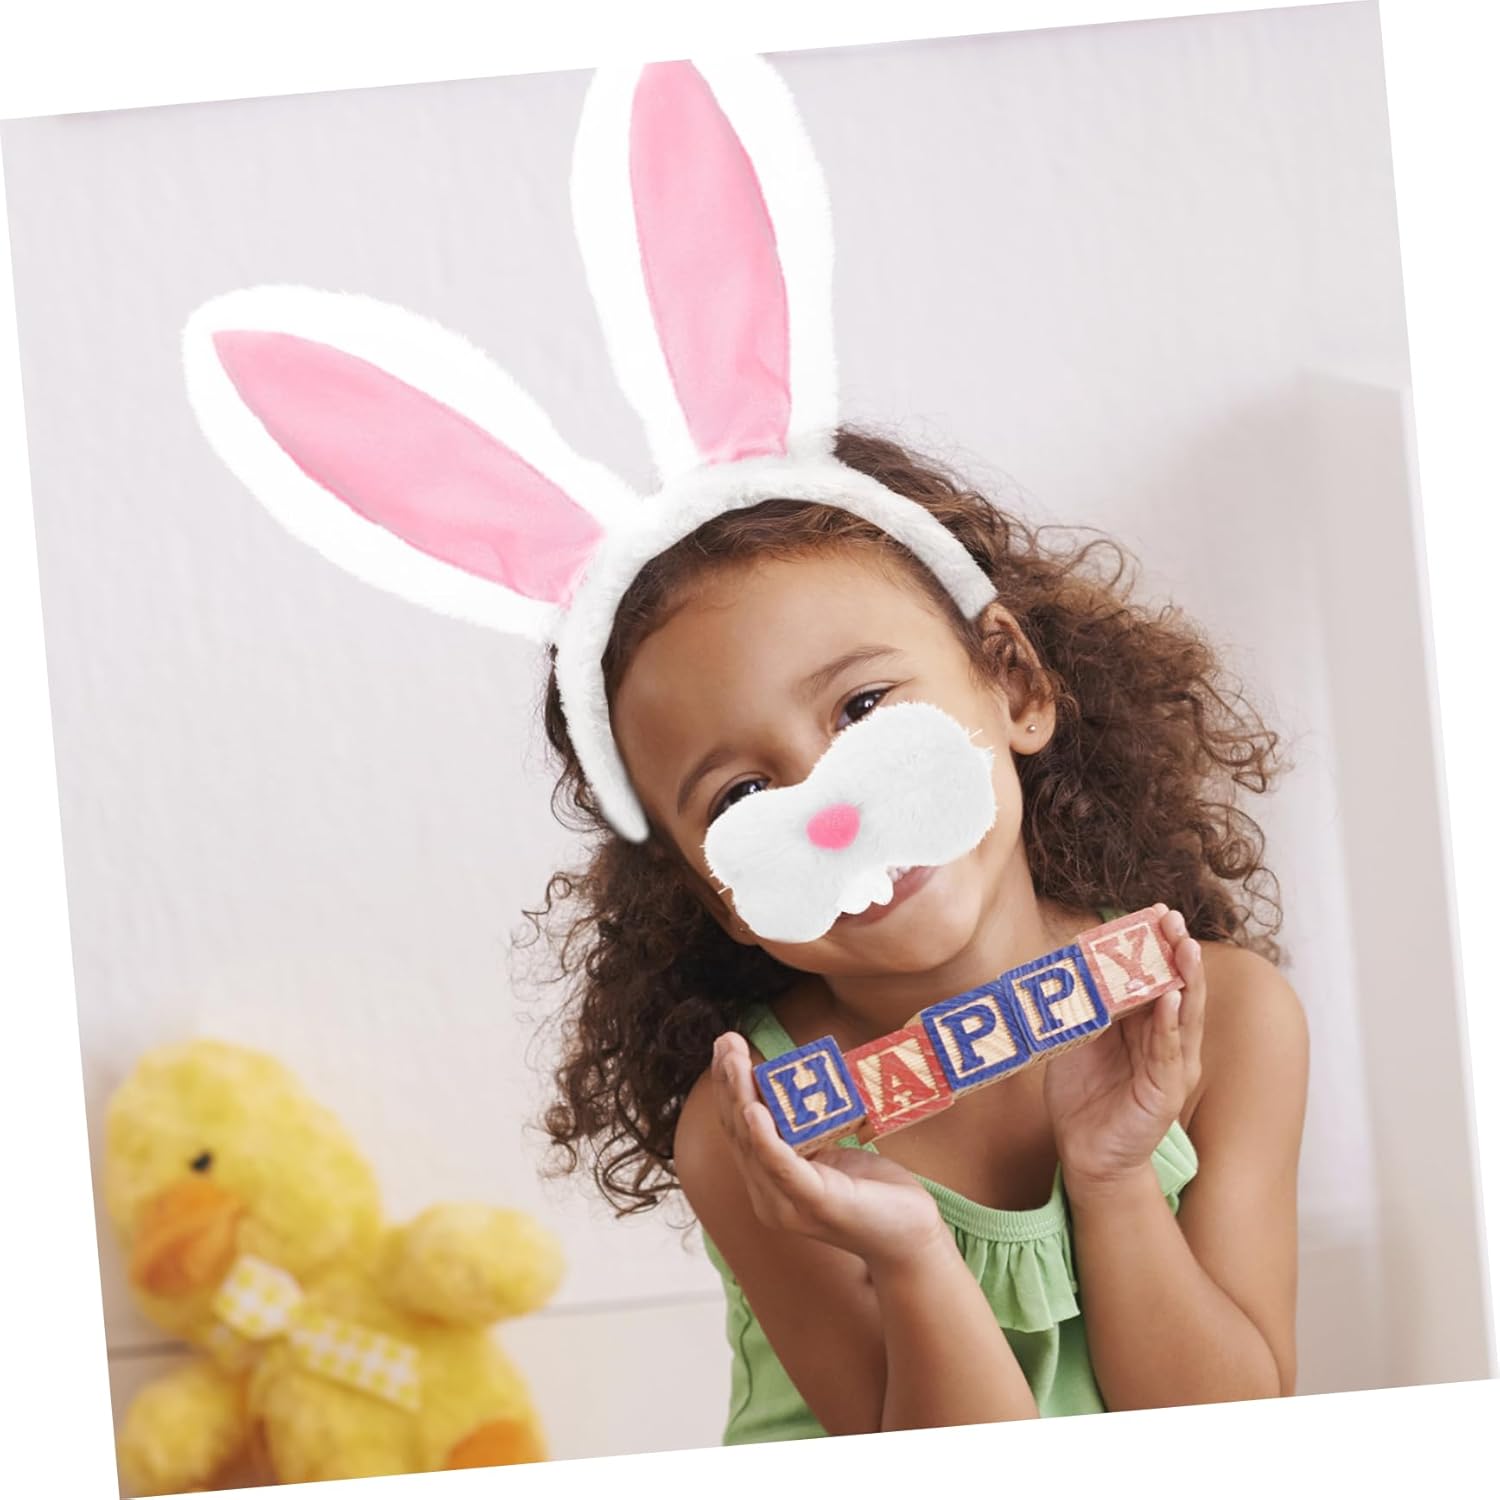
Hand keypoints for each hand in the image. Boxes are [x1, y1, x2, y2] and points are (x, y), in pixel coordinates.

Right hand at [711, 1031, 944, 1270]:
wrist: (910, 1241)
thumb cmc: (874, 1195)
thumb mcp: (832, 1154)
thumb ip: (807, 1132)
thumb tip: (797, 1085)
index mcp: (769, 1182)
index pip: (738, 1129)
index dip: (727, 1087)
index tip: (724, 1047)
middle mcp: (768, 1196)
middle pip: (738, 1132)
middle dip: (728, 1083)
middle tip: (725, 1041)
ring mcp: (788, 1205)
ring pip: (753, 1144)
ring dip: (740, 1098)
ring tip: (735, 1063)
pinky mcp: (815, 1205)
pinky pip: (782, 1167)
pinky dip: (765, 1138)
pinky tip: (755, 1111)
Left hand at [1043, 907, 1204, 1198]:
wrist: (1084, 1150)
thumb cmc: (1082, 1091)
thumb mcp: (1077, 1035)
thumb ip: (1081, 1001)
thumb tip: (1066, 955)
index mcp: (1144, 1022)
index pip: (1155, 974)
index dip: (1155, 944)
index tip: (1155, 909)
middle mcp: (1165, 1039)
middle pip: (1177, 986)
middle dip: (1176, 950)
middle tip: (1174, 918)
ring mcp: (1171, 1065)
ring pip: (1183, 1014)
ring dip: (1185, 979)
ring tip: (1185, 947)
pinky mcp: (1166, 1092)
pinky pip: (1169, 1052)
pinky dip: (1170, 1024)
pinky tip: (1172, 1000)